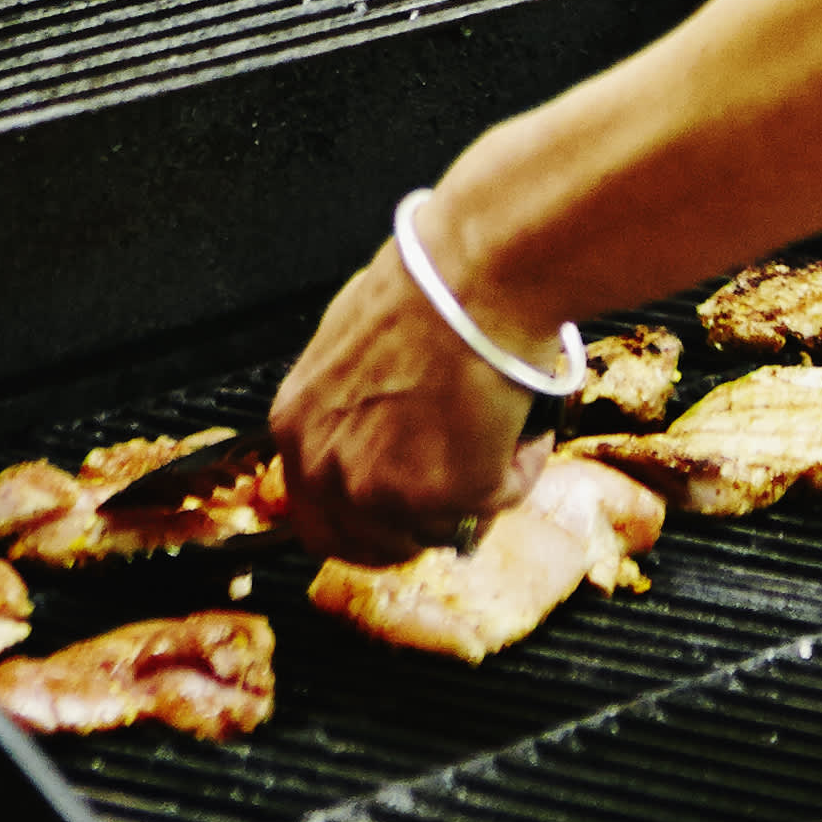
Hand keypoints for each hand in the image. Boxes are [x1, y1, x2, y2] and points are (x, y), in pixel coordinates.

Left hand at [265, 240, 535, 563]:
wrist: (474, 277)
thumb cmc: (424, 287)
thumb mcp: (351, 346)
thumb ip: (348, 404)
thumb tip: (379, 418)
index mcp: (297, 429)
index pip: (315, 518)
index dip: (363, 524)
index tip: (395, 516)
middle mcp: (329, 471)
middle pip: (371, 544)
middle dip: (417, 528)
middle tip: (456, 497)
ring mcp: (385, 491)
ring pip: (440, 527)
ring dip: (475, 490)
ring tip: (500, 433)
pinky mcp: (448, 495)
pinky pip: (499, 499)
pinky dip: (521, 468)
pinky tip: (524, 423)